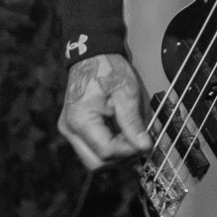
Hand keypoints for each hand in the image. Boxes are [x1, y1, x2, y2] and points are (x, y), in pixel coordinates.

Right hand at [58, 53, 151, 169]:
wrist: (93, 54)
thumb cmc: (108, 68)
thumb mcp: (126, 93)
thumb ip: (133, 122)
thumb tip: (144, 146)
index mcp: (80, 120)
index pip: (105, 152)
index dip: (128, 152)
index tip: (146, 144)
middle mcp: (70, 129)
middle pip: (95, 163)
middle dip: (120, 158)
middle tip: (140, 145)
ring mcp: (70, 130)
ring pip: (93, 159)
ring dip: (115, 154)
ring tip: (132, 138)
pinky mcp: (74, 129)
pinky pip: (91, 148)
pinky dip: (108, 146)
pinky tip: (122, 134)